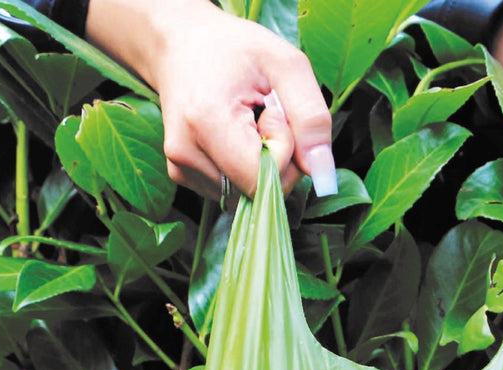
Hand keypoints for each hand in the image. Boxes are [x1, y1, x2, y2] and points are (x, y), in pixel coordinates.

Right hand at [84, 0, 335, 197]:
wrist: (181, 44)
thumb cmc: (233, 49)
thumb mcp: (285, 65)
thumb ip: (311, 117)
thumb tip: (322, 171)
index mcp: (207, 122)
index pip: (265, 177)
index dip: (284, 150)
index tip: (274, 113)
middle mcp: (186, 153)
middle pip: (258, 190)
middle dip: (276, 160)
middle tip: (263, 117)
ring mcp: (181, 168)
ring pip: (247, 193)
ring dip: (259, 164)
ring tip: (244, 122)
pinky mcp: (182, 176)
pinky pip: (233, 190)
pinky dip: (242, 169)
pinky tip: (232, 136)